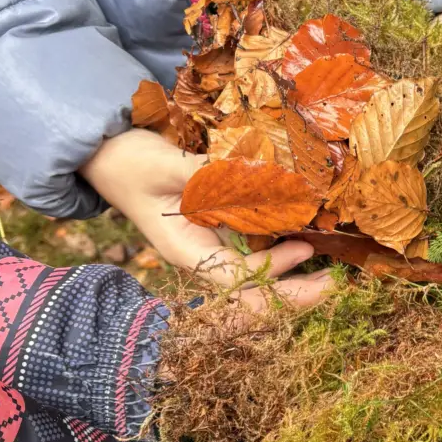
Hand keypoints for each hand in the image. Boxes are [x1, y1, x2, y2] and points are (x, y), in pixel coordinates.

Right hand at [81, 128, 336, 309]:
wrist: (105, 152)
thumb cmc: (128, 160)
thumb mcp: (164, 163)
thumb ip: (206, 172)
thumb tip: (255, 175)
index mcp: (187, 252)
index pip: (243, 286)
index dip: (285, 289)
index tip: (324, 282)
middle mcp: (202, 254)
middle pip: (254, 289)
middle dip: (296, 289)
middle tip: (336, 278)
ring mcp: (210, 242)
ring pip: (256, 269)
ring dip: (290, 264)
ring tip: (321, 247)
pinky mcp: (217, 225)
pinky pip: (253, 243)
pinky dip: (279, 238)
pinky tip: (301, 226)